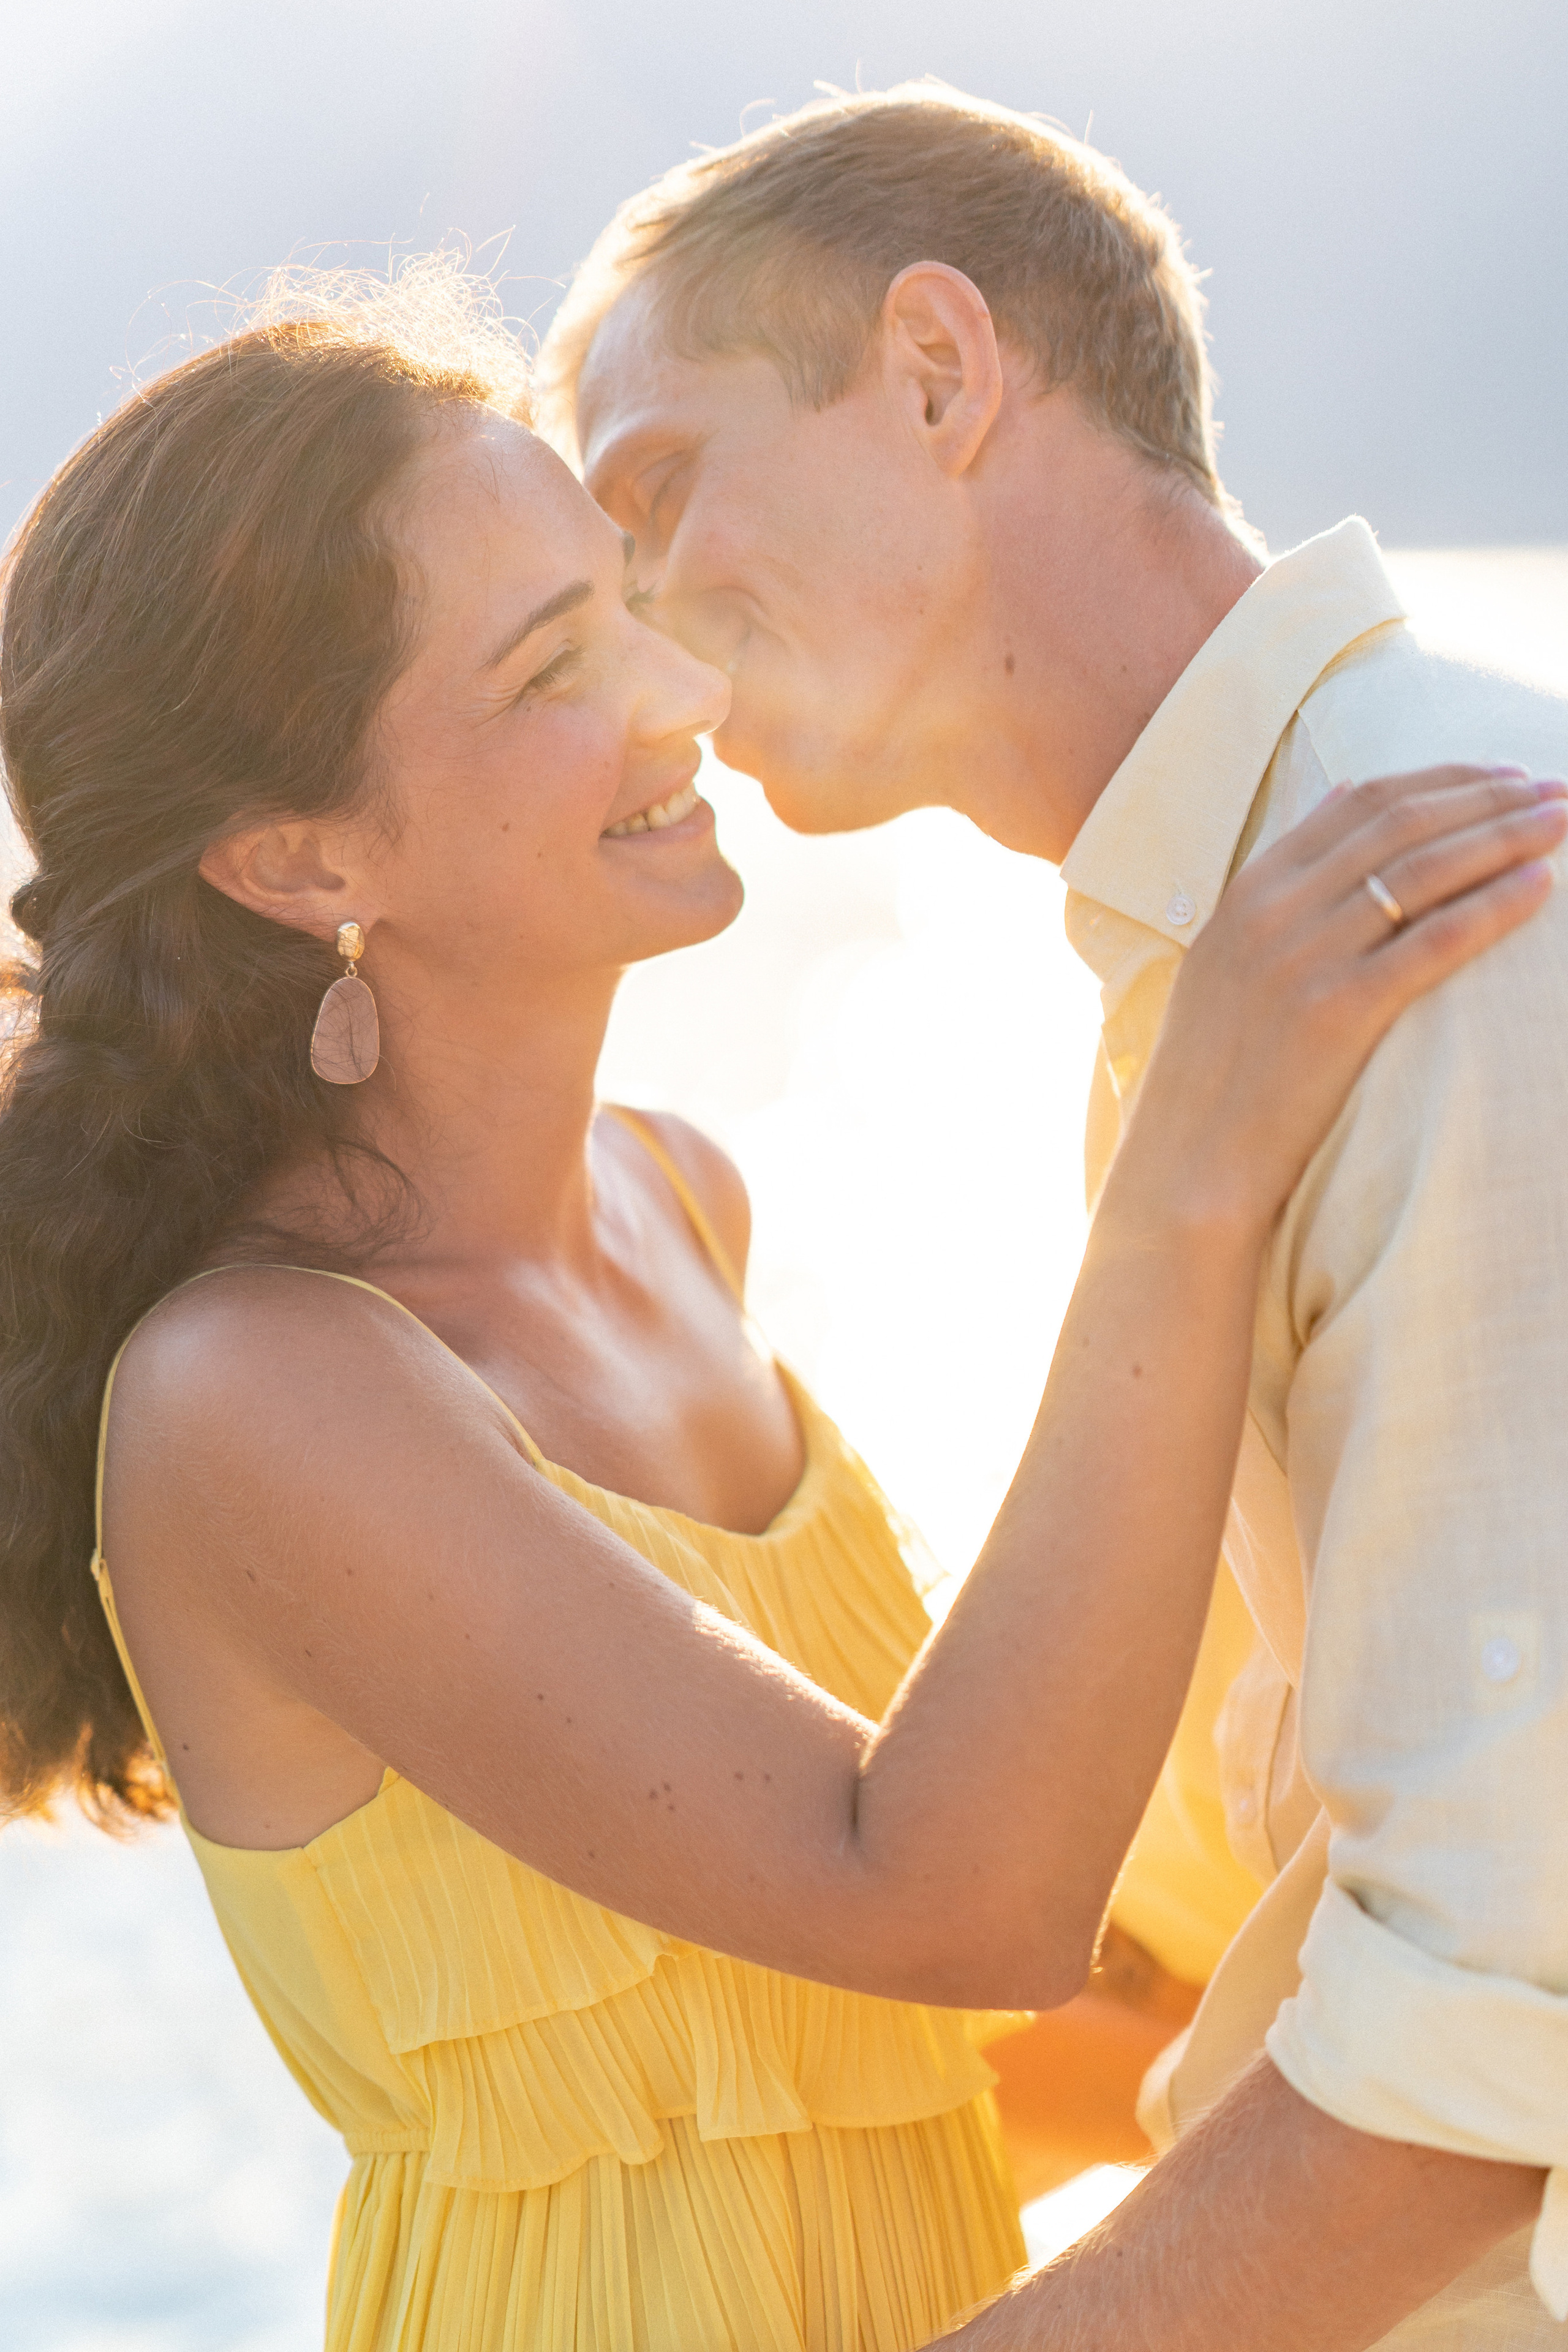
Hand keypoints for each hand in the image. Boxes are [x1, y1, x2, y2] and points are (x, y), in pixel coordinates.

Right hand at [1114, 765, 1566, 1241]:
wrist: (1190, 1157)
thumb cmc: (1218, 1069)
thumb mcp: (1228, 956)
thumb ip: (1282, 879)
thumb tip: (1339, 794)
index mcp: (1249, 891)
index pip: (1360, 802)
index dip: (1443, 780)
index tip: (1504, 777)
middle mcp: (1273, 912)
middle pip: (1400, 825)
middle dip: (1489, 799)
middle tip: (1557, 791)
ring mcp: (1302, 959)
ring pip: (1423, 871)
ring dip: (1505, 838)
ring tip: (1562, 823)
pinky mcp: (1336, 1012)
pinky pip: (1431, 942)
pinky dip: (1492, 907)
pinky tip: (1540, 889)